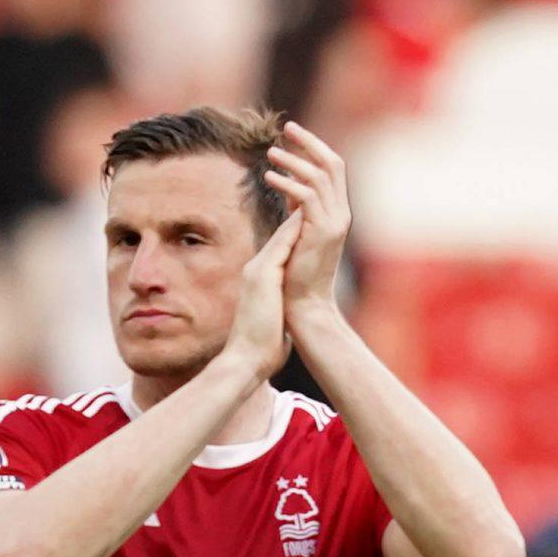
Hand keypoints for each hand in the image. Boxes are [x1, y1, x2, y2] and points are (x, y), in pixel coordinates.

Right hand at [221, 210, 302, 381]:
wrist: (244, 362)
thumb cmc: (261, 350)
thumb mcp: (272, 323)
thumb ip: (279, 310)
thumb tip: (289, 314)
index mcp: (260, 281)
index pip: (280, 250)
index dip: (296, 233)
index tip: (311, 218)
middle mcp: (256, 270)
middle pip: (280, 236)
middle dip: (297, 216)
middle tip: (312, 194)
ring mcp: (257, 271)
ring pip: (282, 235)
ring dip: (298, 215)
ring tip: (313, 196)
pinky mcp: (263, 276)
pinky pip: (281, 245)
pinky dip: (295, 229)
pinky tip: (309, 215)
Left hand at [262, 120, 349, 313]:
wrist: (305, 307)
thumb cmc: (297, 276)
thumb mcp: (299, 235)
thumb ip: (299, 210)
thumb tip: (289, 187)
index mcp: (337, 213)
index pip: (332, 169)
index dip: (315, 148)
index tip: (293, 135)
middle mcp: (341, 214)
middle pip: (332, 164)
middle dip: (310, 142)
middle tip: (288, 127)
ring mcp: (334, 223)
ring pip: (319, 176)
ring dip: (294, 160)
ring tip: (271, 153)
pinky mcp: (322, 232)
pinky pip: (307, 196)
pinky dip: (289, 182)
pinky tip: (270, 177)